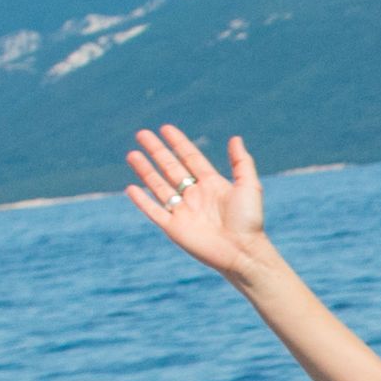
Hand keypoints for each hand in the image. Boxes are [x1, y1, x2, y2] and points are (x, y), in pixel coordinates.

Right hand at [120, 124, 273, 283]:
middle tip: (142, 134)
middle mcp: (195, 196)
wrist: (243, 252)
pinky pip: (154, 211)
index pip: (190, 158)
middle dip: (157, 151)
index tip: (165, 128)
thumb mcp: (249, 186)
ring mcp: (183, 211)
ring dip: (145, 170)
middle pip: (171, 168)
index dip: (178, 143)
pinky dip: (142, 200)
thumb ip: (241, 162)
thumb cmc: (249, 220)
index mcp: (211, 185)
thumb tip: (235, 138)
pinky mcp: (174, 228)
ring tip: (132, 154)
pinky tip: (131, 188)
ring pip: (159, 186)